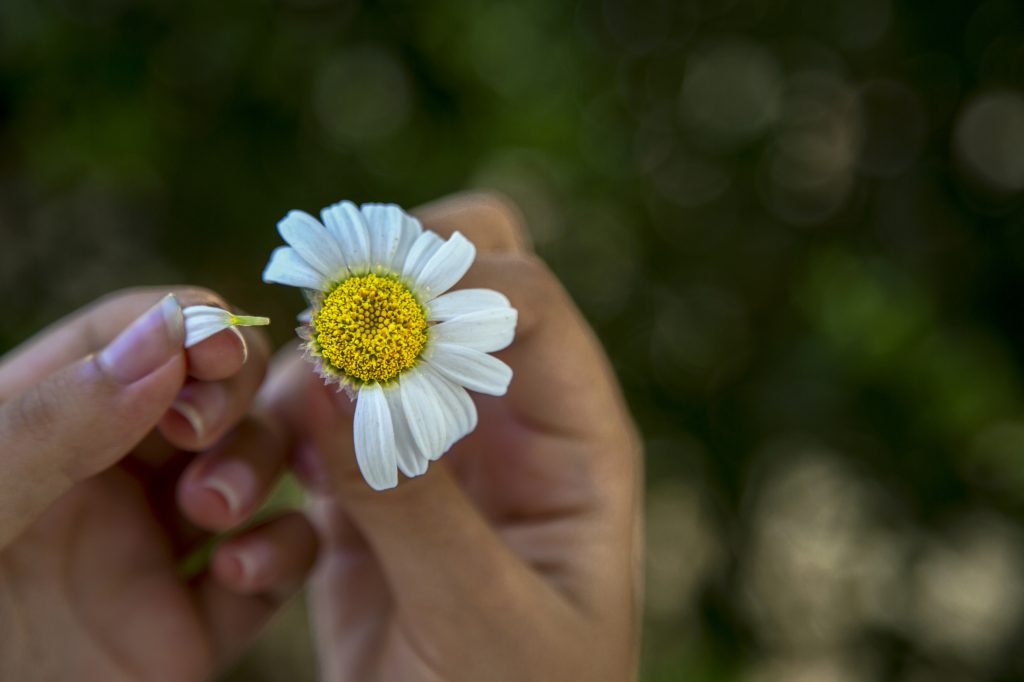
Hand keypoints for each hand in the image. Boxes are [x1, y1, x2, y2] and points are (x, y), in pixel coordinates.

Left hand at [0, 288, 316, 681]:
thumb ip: (53, 423)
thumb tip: (164, 341)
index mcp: (39, 429)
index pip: (129, 338)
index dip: (185, 327)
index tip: (217, 349)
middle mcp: (104, 482)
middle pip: (210, 393)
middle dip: (229, 397)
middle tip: (200, 431)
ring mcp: (153, 553)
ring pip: (255, 469)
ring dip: (257, 468)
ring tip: (210, 509)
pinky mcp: (191, 629)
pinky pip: (274, 570)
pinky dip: (281, 556)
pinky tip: (237, 573)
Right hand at [264, 193, 641, 680]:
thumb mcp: (481, 616)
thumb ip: (412, 502)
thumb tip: (333, 378)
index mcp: (575, 438)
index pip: (527, 301)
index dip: (450, 286)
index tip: (362, 317)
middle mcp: (506, 424)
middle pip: (459, 283)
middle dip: (383, 282)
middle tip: (315, 325)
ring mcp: (434, 450)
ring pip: (364, 351)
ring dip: (302, 382)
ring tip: (258, 459)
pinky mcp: (367, 491)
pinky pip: (311, 428)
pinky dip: (273, 449)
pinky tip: (257, 534)